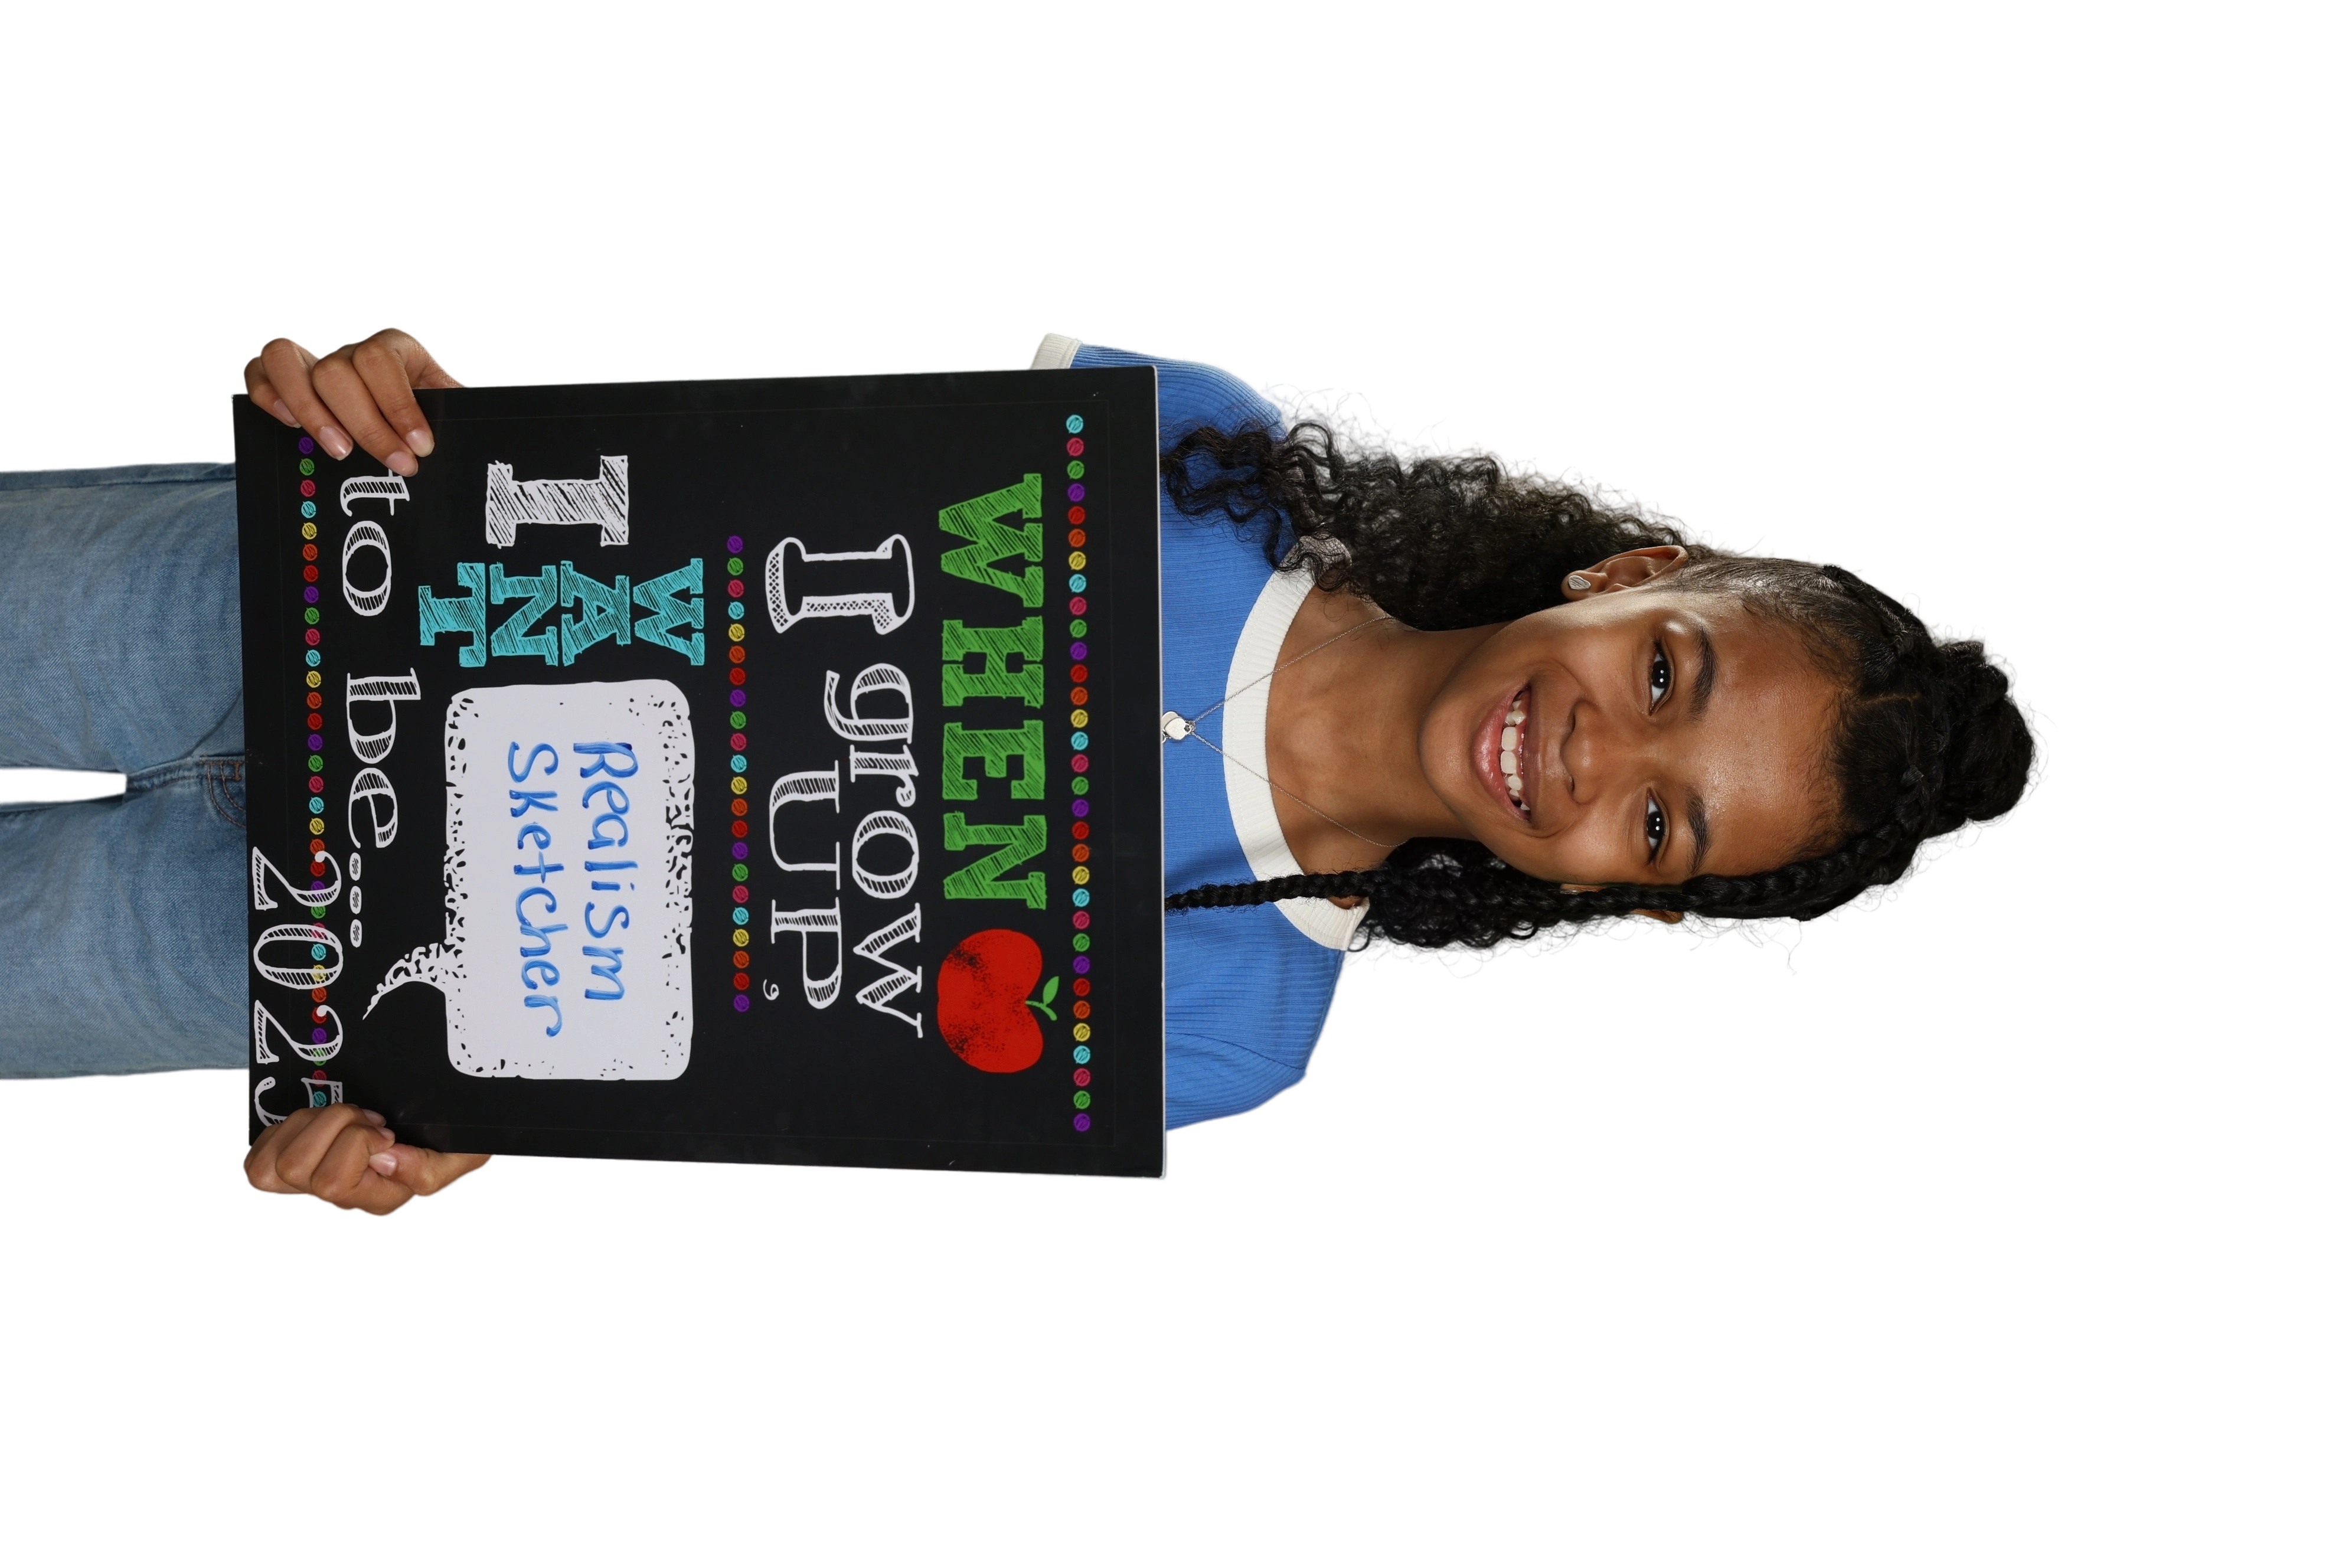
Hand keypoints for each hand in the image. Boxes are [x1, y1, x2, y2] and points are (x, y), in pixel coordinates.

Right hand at [241, 329, 463, 477]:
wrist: (404, 423)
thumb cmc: (426, 418)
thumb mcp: (445, 411)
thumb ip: (451, 417)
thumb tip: (466, 440)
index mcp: (393, 347)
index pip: (382, 361)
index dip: (399, 406)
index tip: (420, 447)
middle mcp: (348, 349)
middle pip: (337, 372)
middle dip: (368, 426)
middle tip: (396, 465)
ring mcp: (311, 359)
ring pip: (288, 361)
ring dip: (312, 412)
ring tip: (342, 452)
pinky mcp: (280, 376)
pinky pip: (259, 371)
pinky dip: (268, 396)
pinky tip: (289, 426)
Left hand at [242, 1103, 491, 1216]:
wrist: (441, 1136)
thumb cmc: (448, 1146)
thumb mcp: (457, 1157)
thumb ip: (426, 1167)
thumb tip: (384, 1159)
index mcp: (374, 1200)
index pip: (333, 1183)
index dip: (356, 1144)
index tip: (386, 1133)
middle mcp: (335, 1199)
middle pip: (294, 1170)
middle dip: (332, 1125)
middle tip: (365, 1119)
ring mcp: (308, 1184)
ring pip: (270, 1164)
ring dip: (309, 1124)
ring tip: (343, 1118)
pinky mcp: (288, 1164)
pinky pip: (258, 1155)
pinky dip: (284, 1130)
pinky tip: (318, 1125)